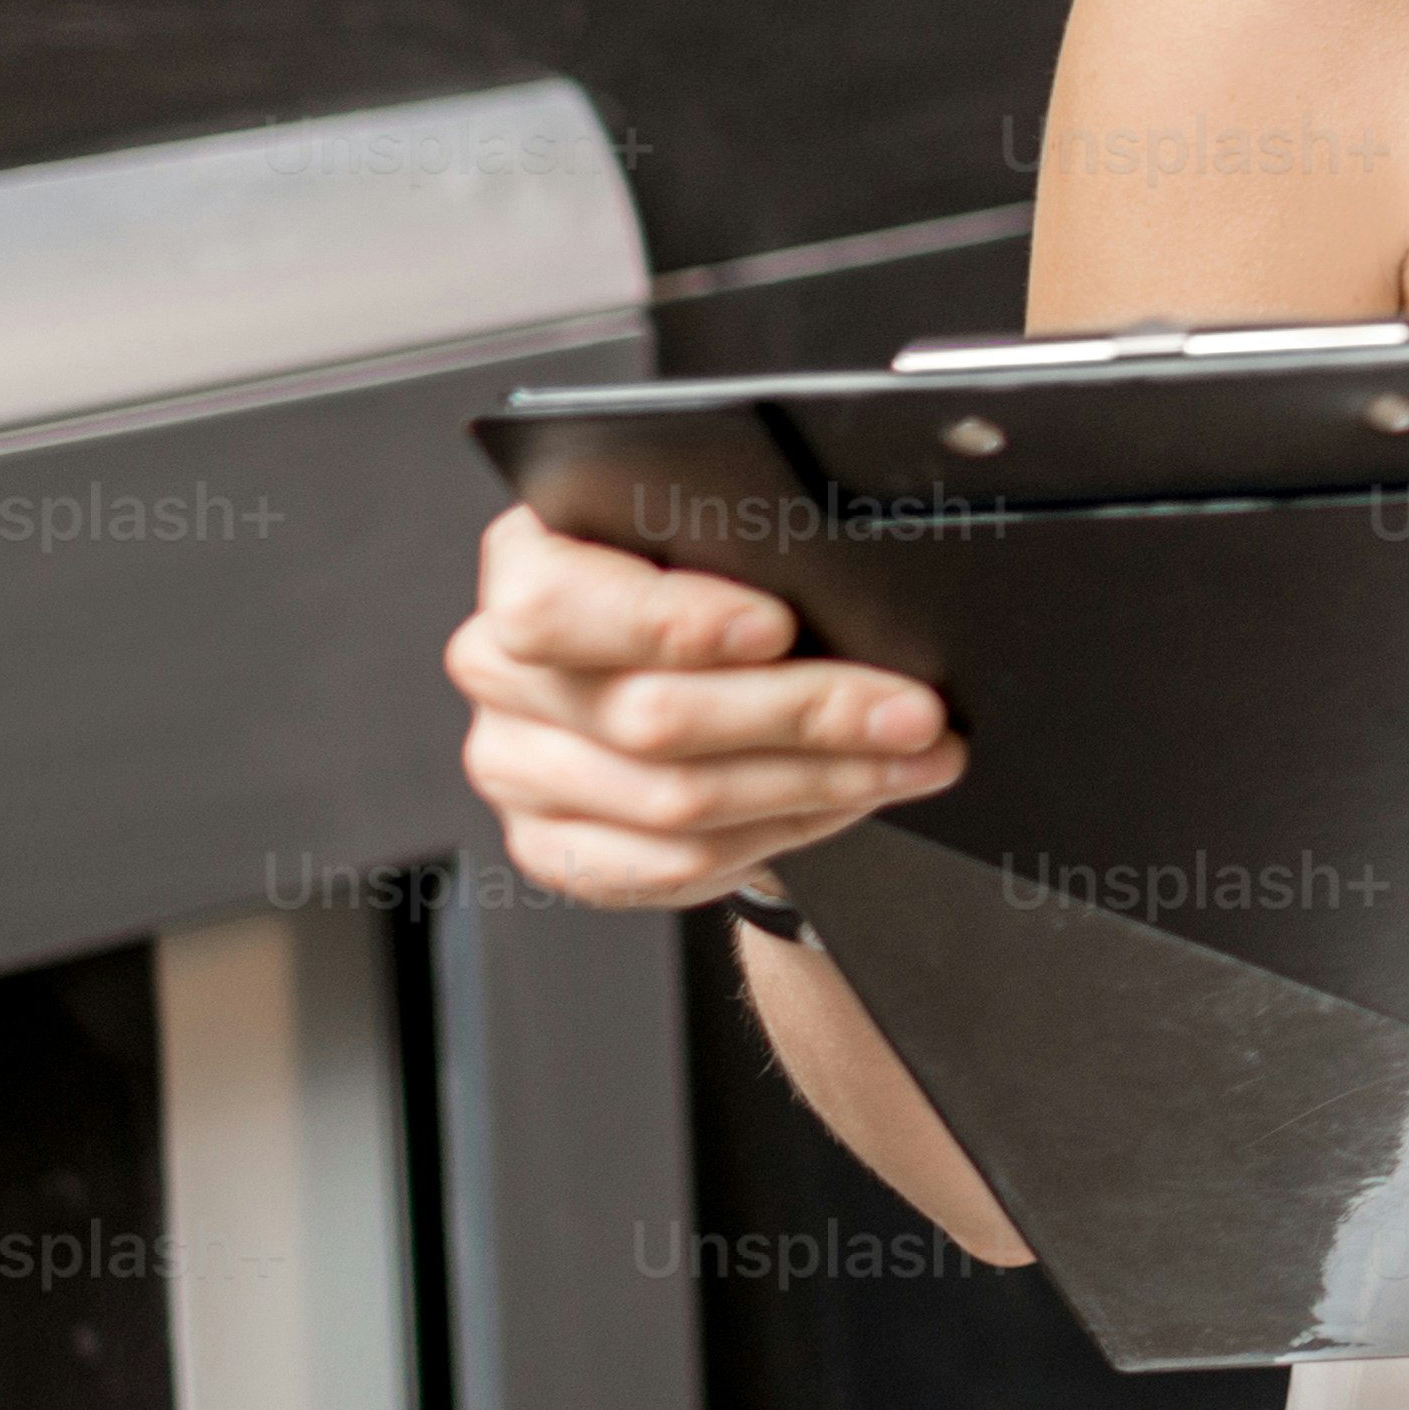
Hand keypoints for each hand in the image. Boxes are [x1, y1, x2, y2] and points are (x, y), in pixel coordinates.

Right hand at [446, 503, 963, 909]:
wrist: (675, 682)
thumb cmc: (703, 597)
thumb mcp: (712, 546)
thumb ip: (743, 552)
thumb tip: (857, 586)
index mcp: (526, 567)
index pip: (556, 601)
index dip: (670, 621)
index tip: (778, 627)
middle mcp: (498, 668)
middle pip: (648, 714)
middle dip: (806, 713)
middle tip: (910, 712)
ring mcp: (514, 765)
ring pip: (674, 799)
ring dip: (817, 783)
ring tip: (908, 760)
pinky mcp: (549, 844)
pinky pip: (670, 863)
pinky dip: (779, 833)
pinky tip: (841, 803)